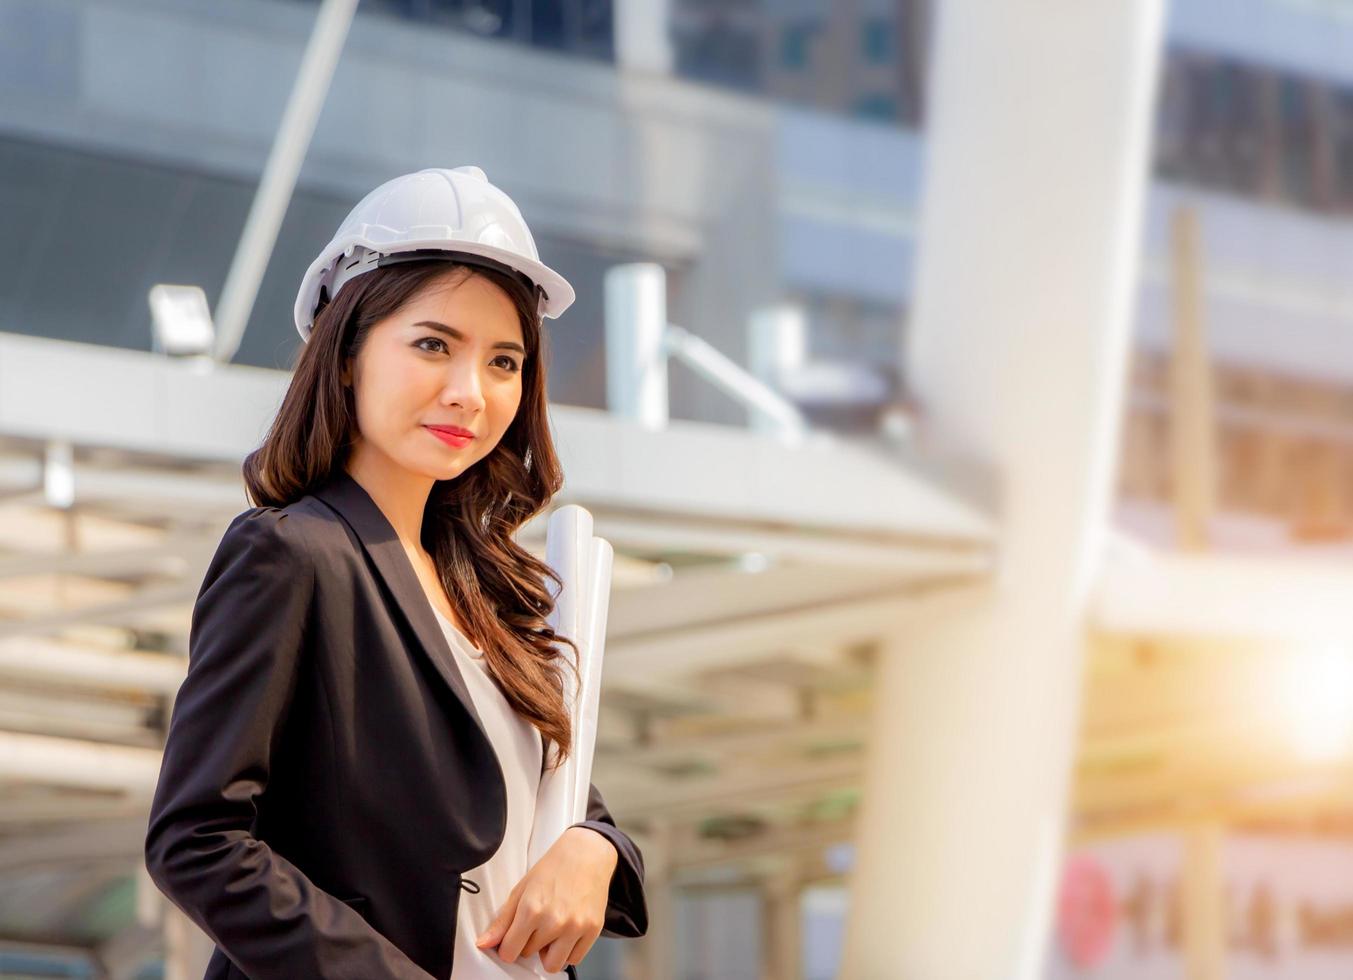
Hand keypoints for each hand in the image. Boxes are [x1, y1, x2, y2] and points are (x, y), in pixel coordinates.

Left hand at [475, 826, 618, 972]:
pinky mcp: (592, 930)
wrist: (586, 854)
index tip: (513, 938)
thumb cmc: (553, 868)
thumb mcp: (521, 890)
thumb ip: (502, 921)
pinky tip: (566, 933)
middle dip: (529, 943)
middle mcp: (553, 921)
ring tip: (551, 932)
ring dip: (548, 953)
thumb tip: (483, 944)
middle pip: (529, 955)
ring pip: (552, 965)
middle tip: (537, 922)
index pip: (509, 952)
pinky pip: (574, 959)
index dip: (508, 946)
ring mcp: (575, 927)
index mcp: (531, 909)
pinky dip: (568, 951)